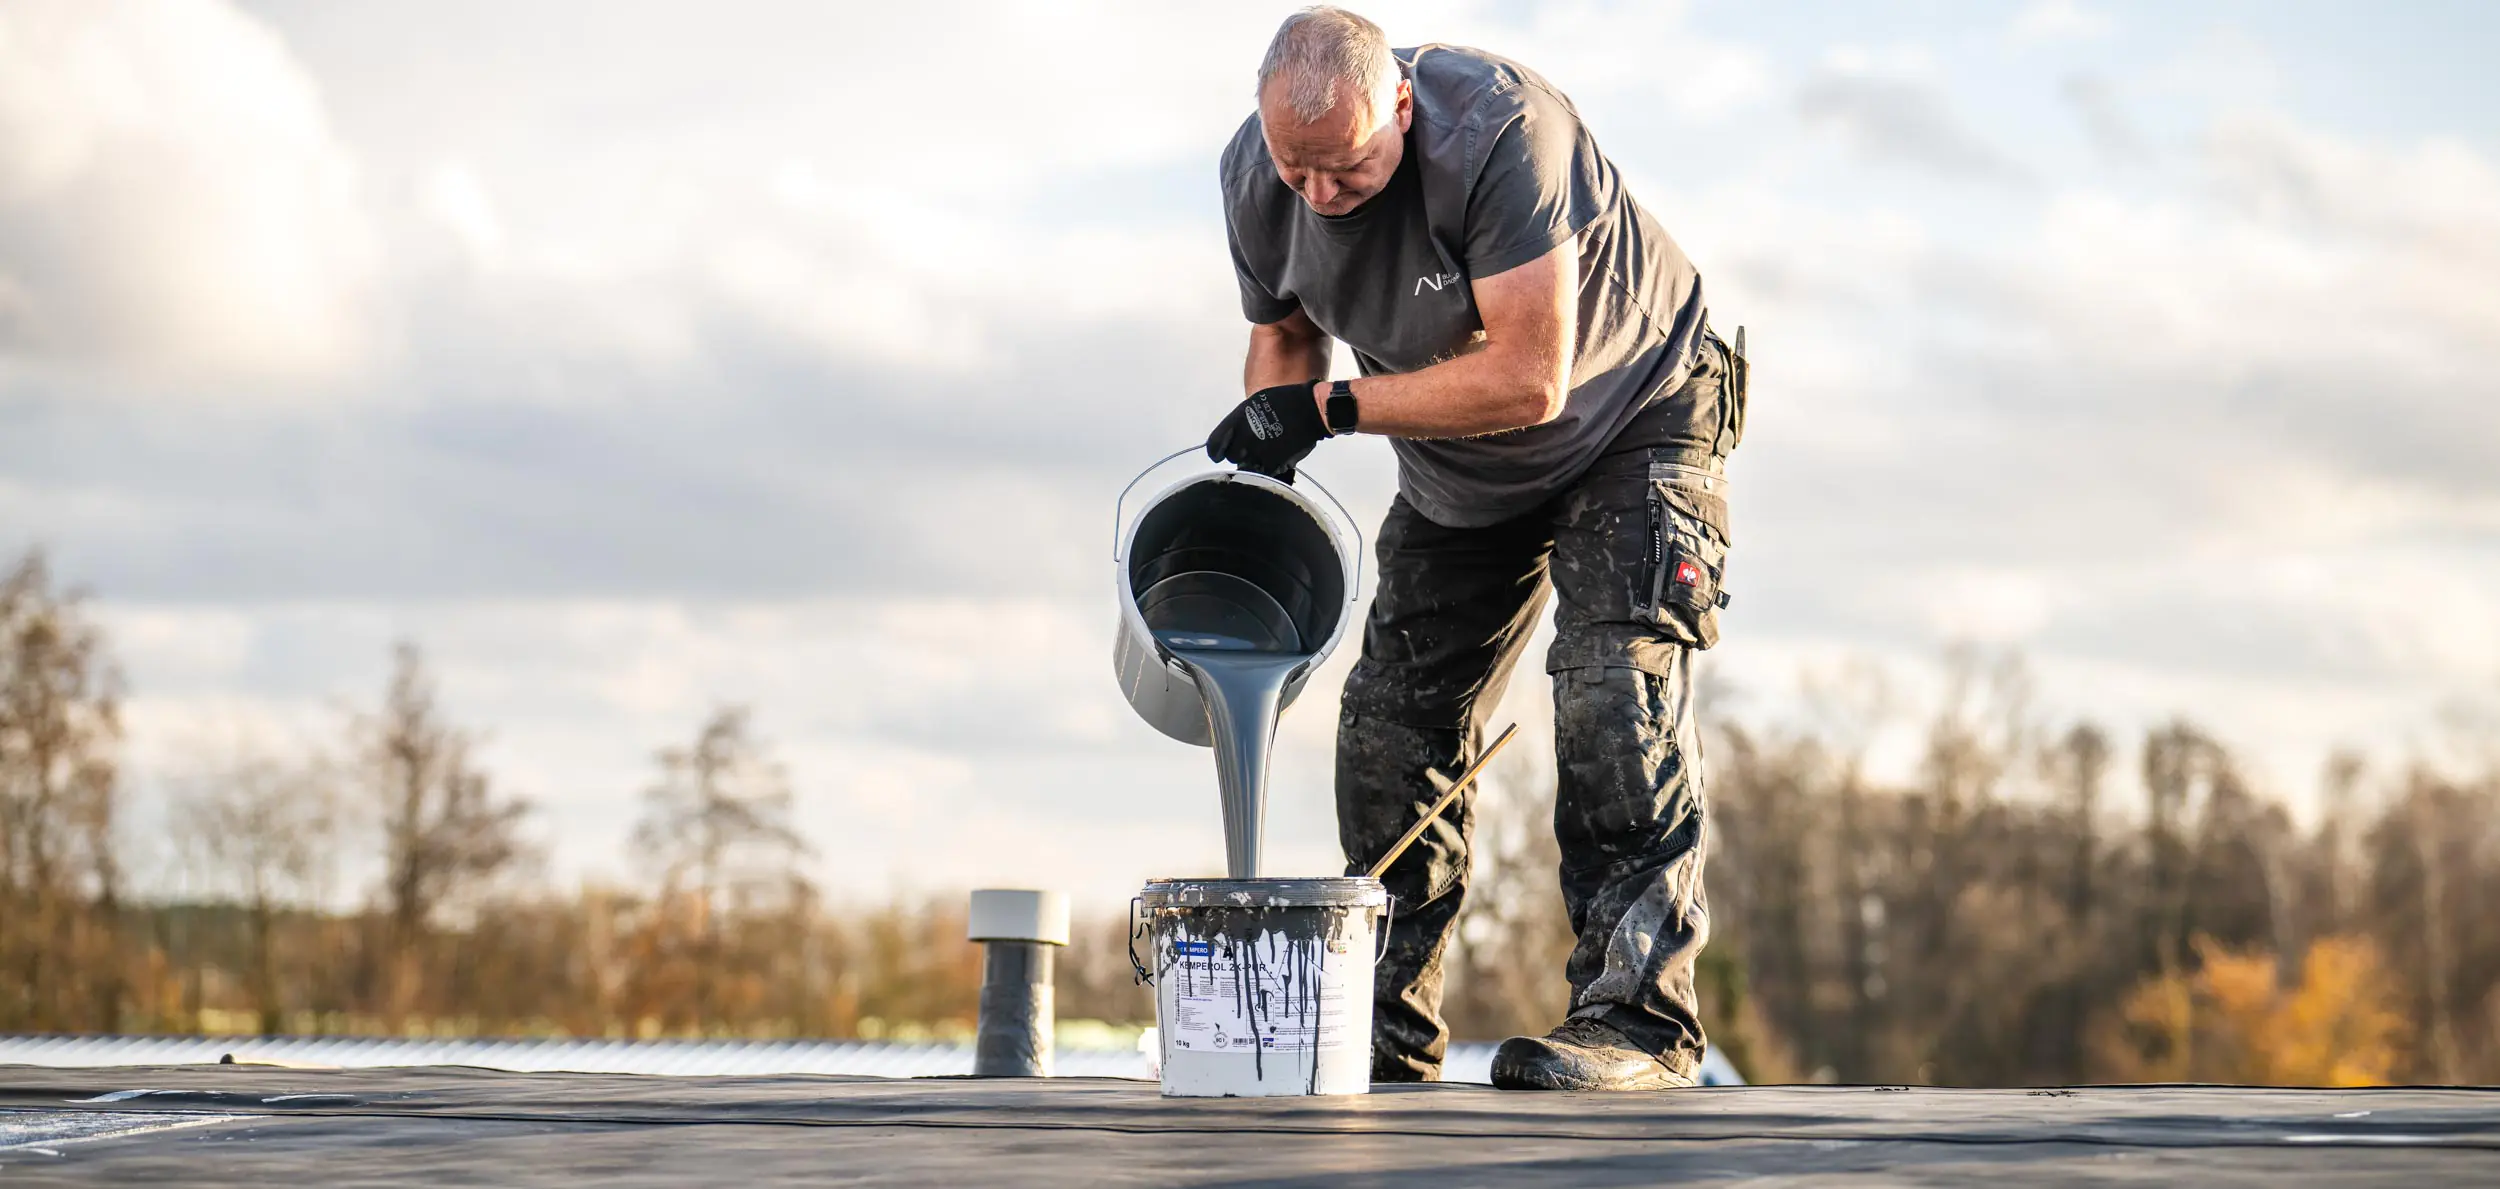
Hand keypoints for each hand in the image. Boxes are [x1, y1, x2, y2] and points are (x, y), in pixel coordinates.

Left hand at [1206, 382, 1328, 479]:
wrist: (1311, 410)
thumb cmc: (1284, 400)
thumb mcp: (1255, 403)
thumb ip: (1241, 421)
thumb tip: (1234, 435)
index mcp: (1237, 420)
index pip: (1214, 444)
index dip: (1215, 451)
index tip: (1219, 454)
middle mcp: (1244, 438)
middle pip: (1231, 457)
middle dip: (1238, 454)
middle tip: (1251, 447)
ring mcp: (1258, 452)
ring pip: (1246, 466)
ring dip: (1253, 461)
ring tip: (1265, 451)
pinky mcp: (1273, 464)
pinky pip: (1262, 472)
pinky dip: (1266, 467)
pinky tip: (1275, 457)